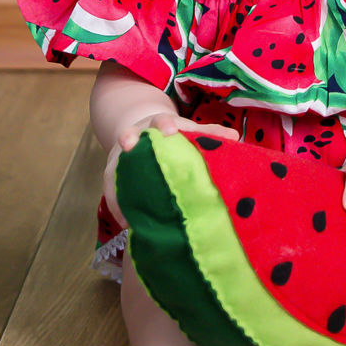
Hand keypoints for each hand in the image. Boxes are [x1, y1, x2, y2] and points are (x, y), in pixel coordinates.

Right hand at [102, 113, 240, 224]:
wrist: (142, 129)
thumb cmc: (173, 134)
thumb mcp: (189, 130)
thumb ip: (209, 134)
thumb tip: (234, 136)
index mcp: (159, 124)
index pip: (162, 121)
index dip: (166, 125)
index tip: (171, 131)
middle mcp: (136, 136)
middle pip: (129, 135)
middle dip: (129, 139)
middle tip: (129, 146)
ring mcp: (121, 154)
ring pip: (114, 166)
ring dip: (117, 185)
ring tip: (127, 211)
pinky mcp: (113, 171)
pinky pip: (111, 188)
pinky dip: (117, 205)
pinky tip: (126, 224)